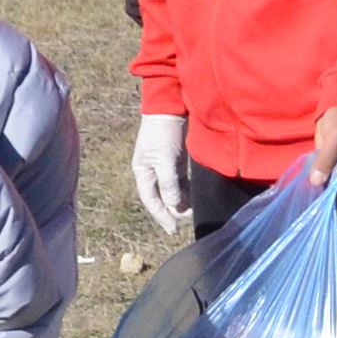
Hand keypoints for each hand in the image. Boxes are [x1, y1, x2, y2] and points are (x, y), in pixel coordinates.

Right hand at [133, 112, 192, 236]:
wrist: (170, 108)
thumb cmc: (163, 133)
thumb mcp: (164, 160)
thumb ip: (168, 184)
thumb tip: (174, 205)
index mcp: (143, 172)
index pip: (151, 200)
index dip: (161, 216)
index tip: (172, 230)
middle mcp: (151, 172)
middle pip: (161, 198)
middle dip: (172, 211)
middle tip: (185, 221)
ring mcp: (164, 166)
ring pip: (172, 191)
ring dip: (181, 202)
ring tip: (192, 211)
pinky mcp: (175, 161)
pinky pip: (180, 182)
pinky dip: (186, 191)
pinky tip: (194, 198)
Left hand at [308, 105, 336, 196]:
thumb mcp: (335, 137)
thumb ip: (326, 159)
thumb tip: (316, 182)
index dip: (336, 185)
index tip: (324, 177)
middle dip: (327, 181)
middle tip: (316, 172)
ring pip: (330, 180)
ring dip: (321, 176)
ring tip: (314, 168)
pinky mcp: (333, 161)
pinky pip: (325, 171)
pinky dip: (318, 170)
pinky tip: (313, 164)